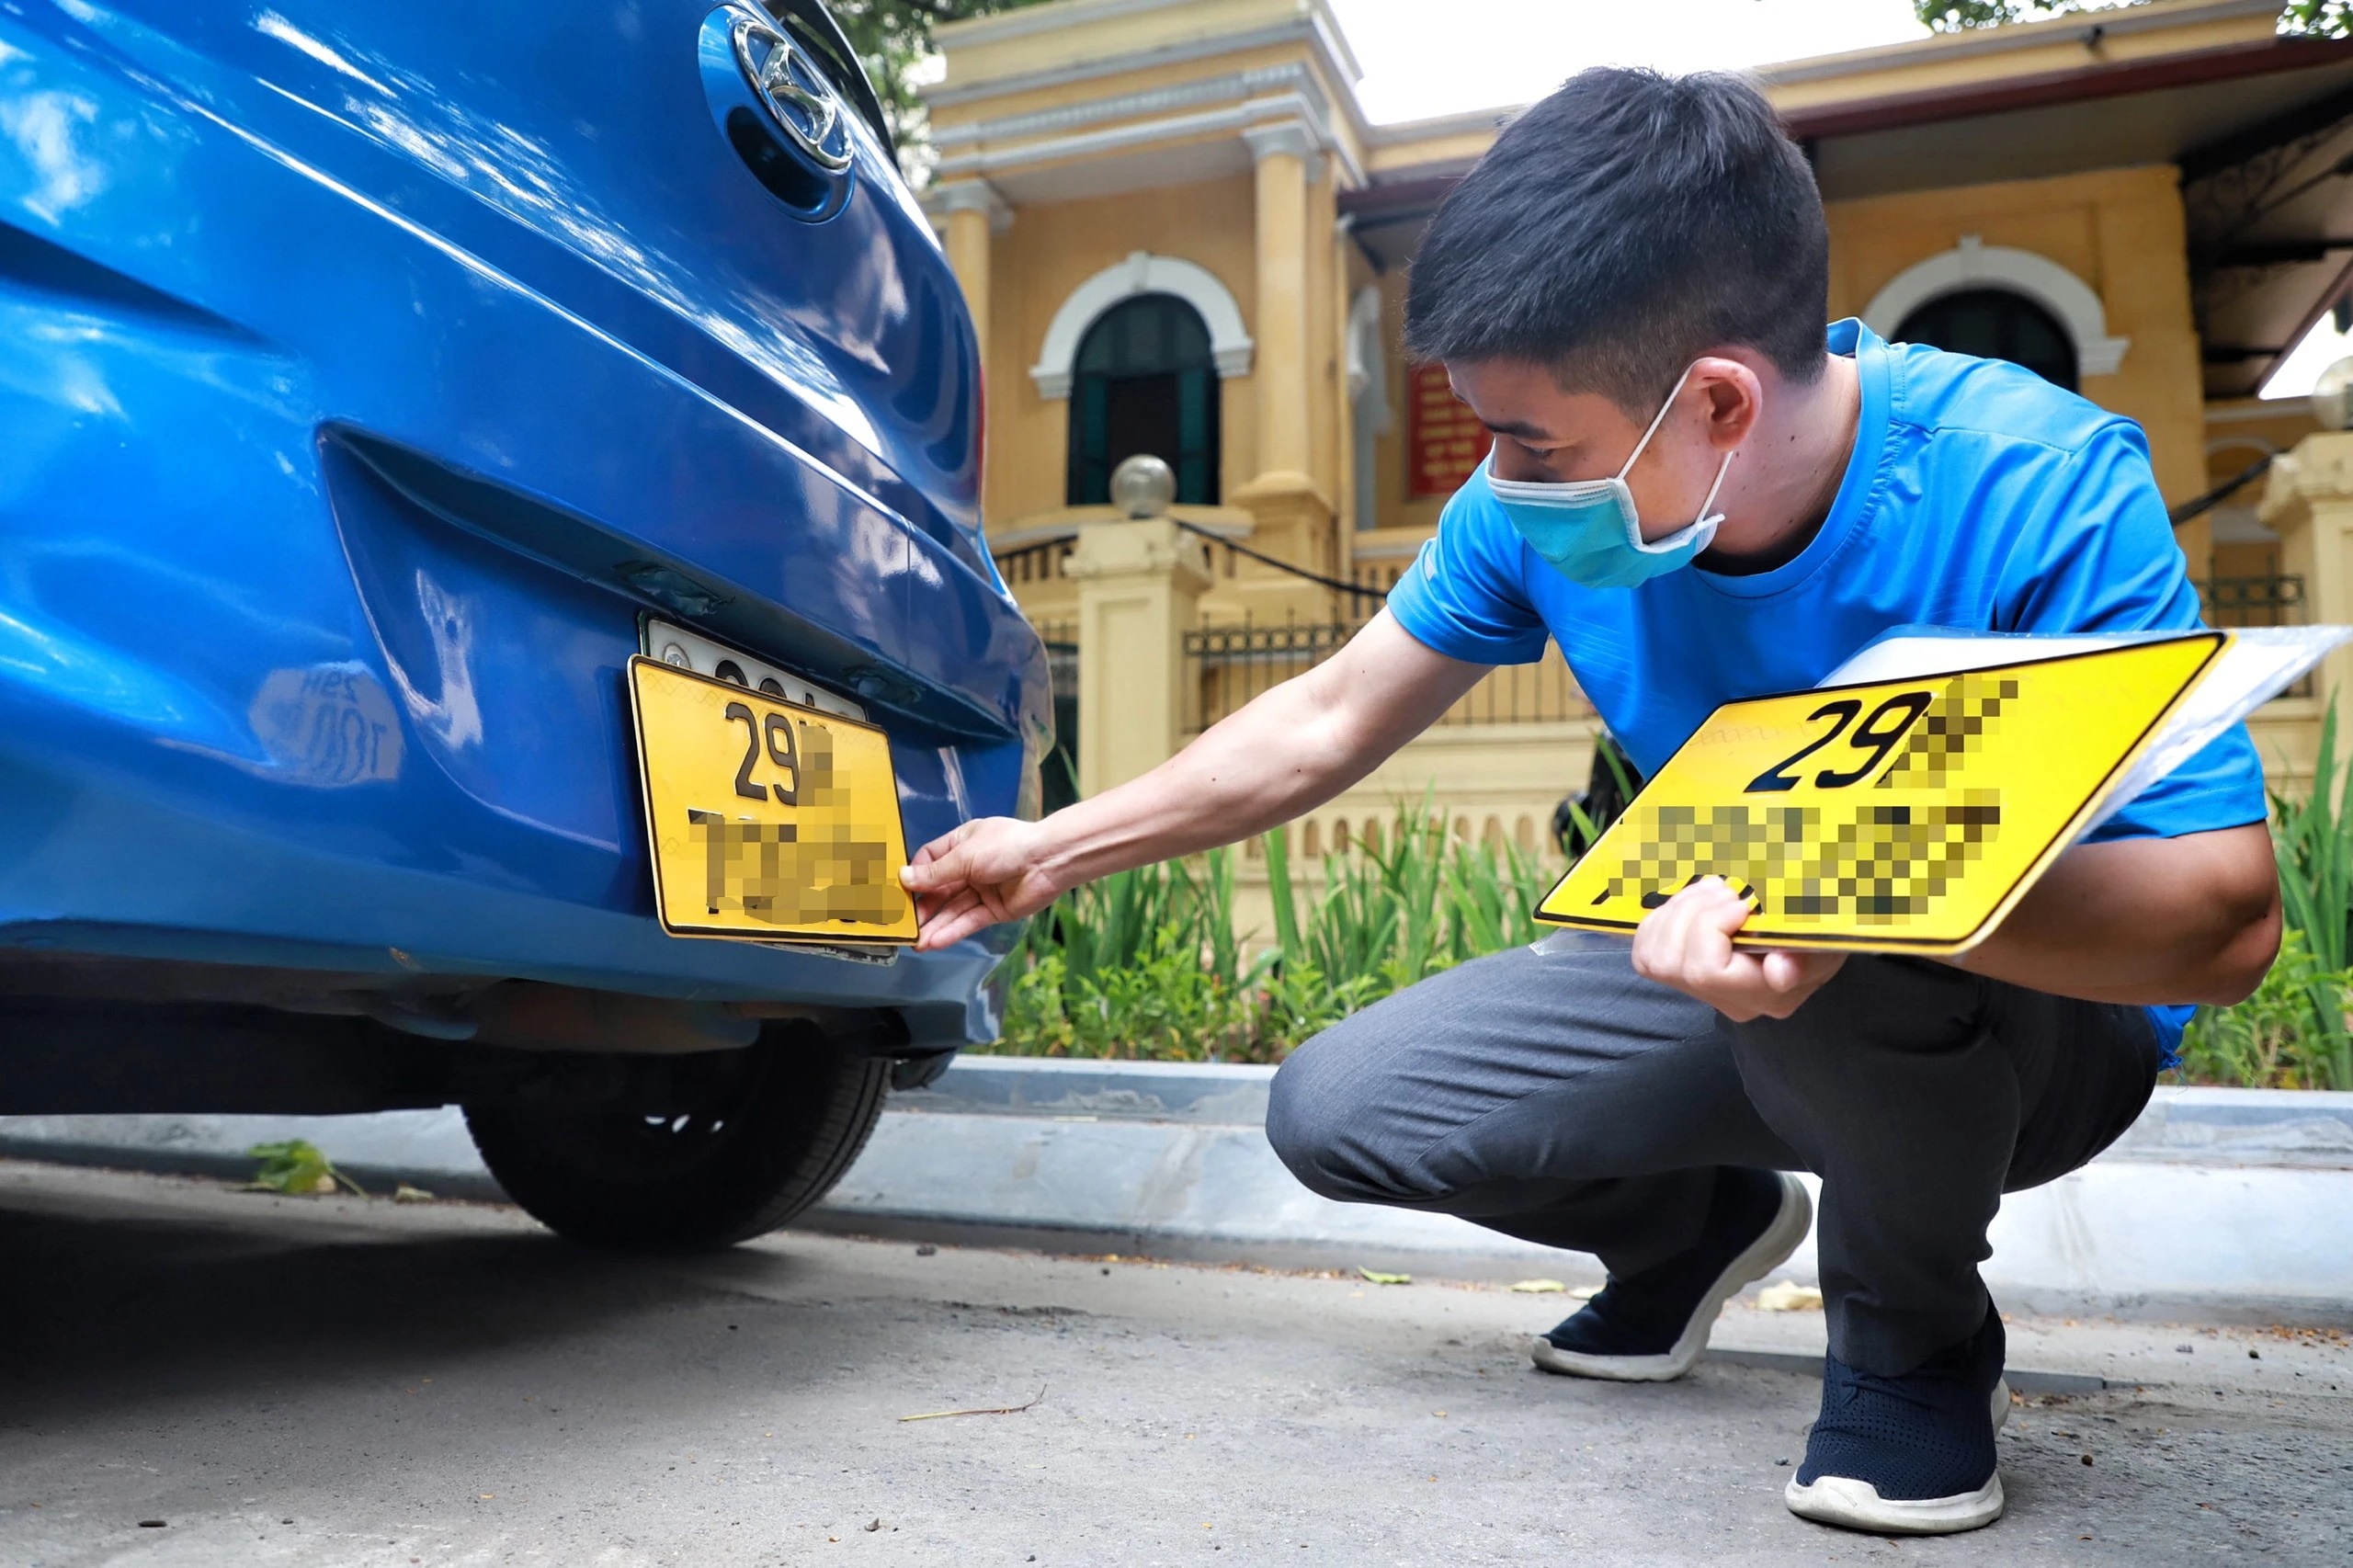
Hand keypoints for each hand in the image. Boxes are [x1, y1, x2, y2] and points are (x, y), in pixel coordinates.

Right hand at [899, 816, 1064, 951]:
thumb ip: (935, 873)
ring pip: (953, 909)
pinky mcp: (994, 910)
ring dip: (935, 925)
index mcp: (962, 843)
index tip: (898, 892)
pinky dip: (953, 931)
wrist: (1049, 861)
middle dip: (923, 907)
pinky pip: (969, 921)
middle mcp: (970, 866)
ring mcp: (982, 889)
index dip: (915, 876)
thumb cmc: (1008, 847)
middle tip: (905, 925)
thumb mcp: (965, 857)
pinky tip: (935, 942)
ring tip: (916, 942)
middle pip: (939, 889)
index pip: (930, 860)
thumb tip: (904, 878)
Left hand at [1630, 876, 1846, 1021]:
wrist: (1808, 932)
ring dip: (1675, 912)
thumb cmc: (1818, 930)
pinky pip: (1645, 950)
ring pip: (1653, 957)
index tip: (1740, 903)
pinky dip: (1660, 920)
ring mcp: (1698, 990)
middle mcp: (1726, 1001)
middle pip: (1672, 963)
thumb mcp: (1824, 938)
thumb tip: (1779, 973)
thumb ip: (1804, 956)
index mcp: (1762, 996)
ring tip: (1709, 891)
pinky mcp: (1677, 973)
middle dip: (1690, 913)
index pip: (1706, 972)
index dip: (1710, 928)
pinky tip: (1691, 903)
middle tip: (1723, 889)